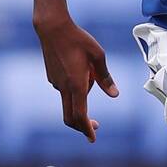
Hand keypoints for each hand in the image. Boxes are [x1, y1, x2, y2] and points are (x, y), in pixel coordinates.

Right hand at [34, 14, 118, 141]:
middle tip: (96, 127)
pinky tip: (80, 71)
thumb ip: (105, 77)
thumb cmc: (78, 39)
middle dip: (83, 125)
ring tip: (90, 73)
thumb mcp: (98, 56)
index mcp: (76, 84)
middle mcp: (64, 87)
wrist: (52, 27)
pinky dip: (74, 89)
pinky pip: (65, 90)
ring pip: (69, 101)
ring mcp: (56, 83)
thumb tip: (114, 95)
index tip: (92, 139)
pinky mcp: (52, 77)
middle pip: (70, 117)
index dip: (86, 129)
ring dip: (81, 99)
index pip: (80, 115)